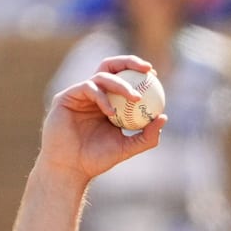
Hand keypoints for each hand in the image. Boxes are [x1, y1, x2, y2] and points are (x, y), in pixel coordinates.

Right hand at [39, 55, 166, 182]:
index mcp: (108, 101)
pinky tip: (111, 112)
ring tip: (136, 97)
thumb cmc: (98, 159)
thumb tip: (164, 117)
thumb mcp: (128, 147)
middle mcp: (94, 94)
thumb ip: (147, 135)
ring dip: (121, 85)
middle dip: (130, 62)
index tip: (155, 75)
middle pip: (111, 67)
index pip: (124, 78)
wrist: (71, 168)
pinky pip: (88, 88)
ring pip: (101, 76)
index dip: (139, 72)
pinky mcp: (66, 97)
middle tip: (147, 69)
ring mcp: (79, 94)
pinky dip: (102, 98)